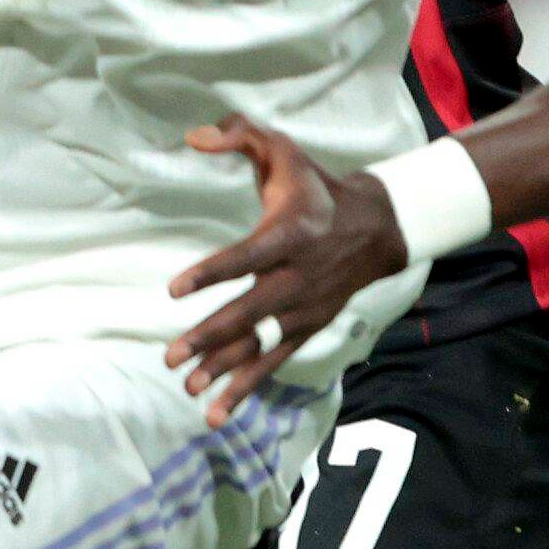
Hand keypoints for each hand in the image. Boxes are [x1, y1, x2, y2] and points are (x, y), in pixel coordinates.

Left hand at [164, 118, 416, 424]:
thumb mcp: (286, 151)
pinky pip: (272, 362)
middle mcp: (298, 277)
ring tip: (188, 388)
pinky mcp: (306, 328)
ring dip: (223, 370)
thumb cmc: (316, 188)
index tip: (174, 289)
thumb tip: (194, 137)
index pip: (247, 257)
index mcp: (290, 233)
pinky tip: (214, 412)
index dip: (212, 273)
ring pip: (260, 345)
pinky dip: (245, 389)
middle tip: (171, 355)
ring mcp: (303, 308)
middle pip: (250, 312)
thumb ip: (241, 135)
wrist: (377, 227)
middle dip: (211, 336)